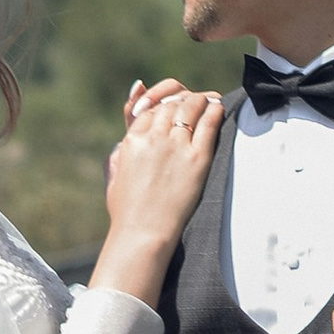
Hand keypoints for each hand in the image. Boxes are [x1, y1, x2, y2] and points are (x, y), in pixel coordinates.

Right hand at [93, 80, 222, 304]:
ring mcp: (175, 146)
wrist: (143, 232)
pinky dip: (215, 111)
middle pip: (171, 105)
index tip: (174, 111)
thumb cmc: (126, 211)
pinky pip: (209, 123)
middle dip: (182, 101)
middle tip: (195, 105)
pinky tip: (219, 108)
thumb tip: (124, 141)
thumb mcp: (114, 175)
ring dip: (201, 101)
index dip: (164, 107)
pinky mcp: (196, 158)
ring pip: (190, 107)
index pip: (151, 109)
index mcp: (132, 140)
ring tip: (209, 102)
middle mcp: (153, 138)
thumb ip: (118, 153)